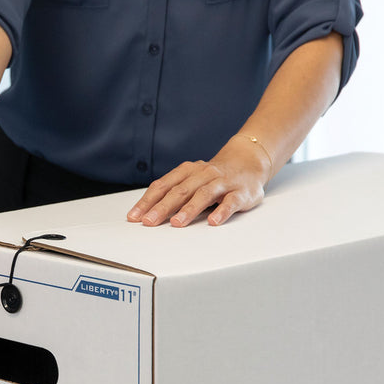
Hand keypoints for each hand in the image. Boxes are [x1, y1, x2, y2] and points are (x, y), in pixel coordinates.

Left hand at [126, 135, 271, 226]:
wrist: (249, 160)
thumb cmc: (215, 175)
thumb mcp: (193, 178)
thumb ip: (174, 192)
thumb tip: (147, 212)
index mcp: (188, 171)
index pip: (164, 185)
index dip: (148, 201)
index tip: (134, 216)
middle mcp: (204, 174)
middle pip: (181, 190)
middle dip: (163, 207)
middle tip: (149, 222)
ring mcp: (222, 183)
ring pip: (204, 194)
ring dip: (189, 209)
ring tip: (177, 223)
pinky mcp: (241, 193)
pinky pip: (230, 202)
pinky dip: (221, 212)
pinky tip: (213, 222)